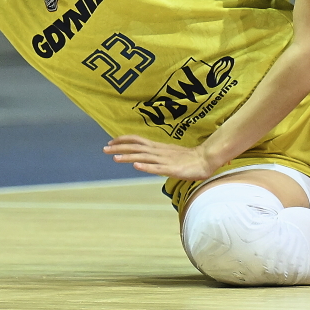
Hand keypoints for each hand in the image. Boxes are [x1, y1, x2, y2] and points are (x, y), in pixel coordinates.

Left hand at [103, 135, 221, 180]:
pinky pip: (157, 168)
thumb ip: (157, 154)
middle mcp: (159, 151)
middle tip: (104, 148)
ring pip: (143, 157)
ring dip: (128, 157)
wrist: (205, 159)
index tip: (110, 141)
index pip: (137, 140)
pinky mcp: (172, 169)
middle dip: (119, 147)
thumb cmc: (188, 158)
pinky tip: (136, 166)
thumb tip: (144, 156)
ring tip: (115, 158)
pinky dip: (146, 166)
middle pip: (136, 147)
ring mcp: (165, 160)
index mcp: (158, 147)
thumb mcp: (169, 154)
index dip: (123, 140)